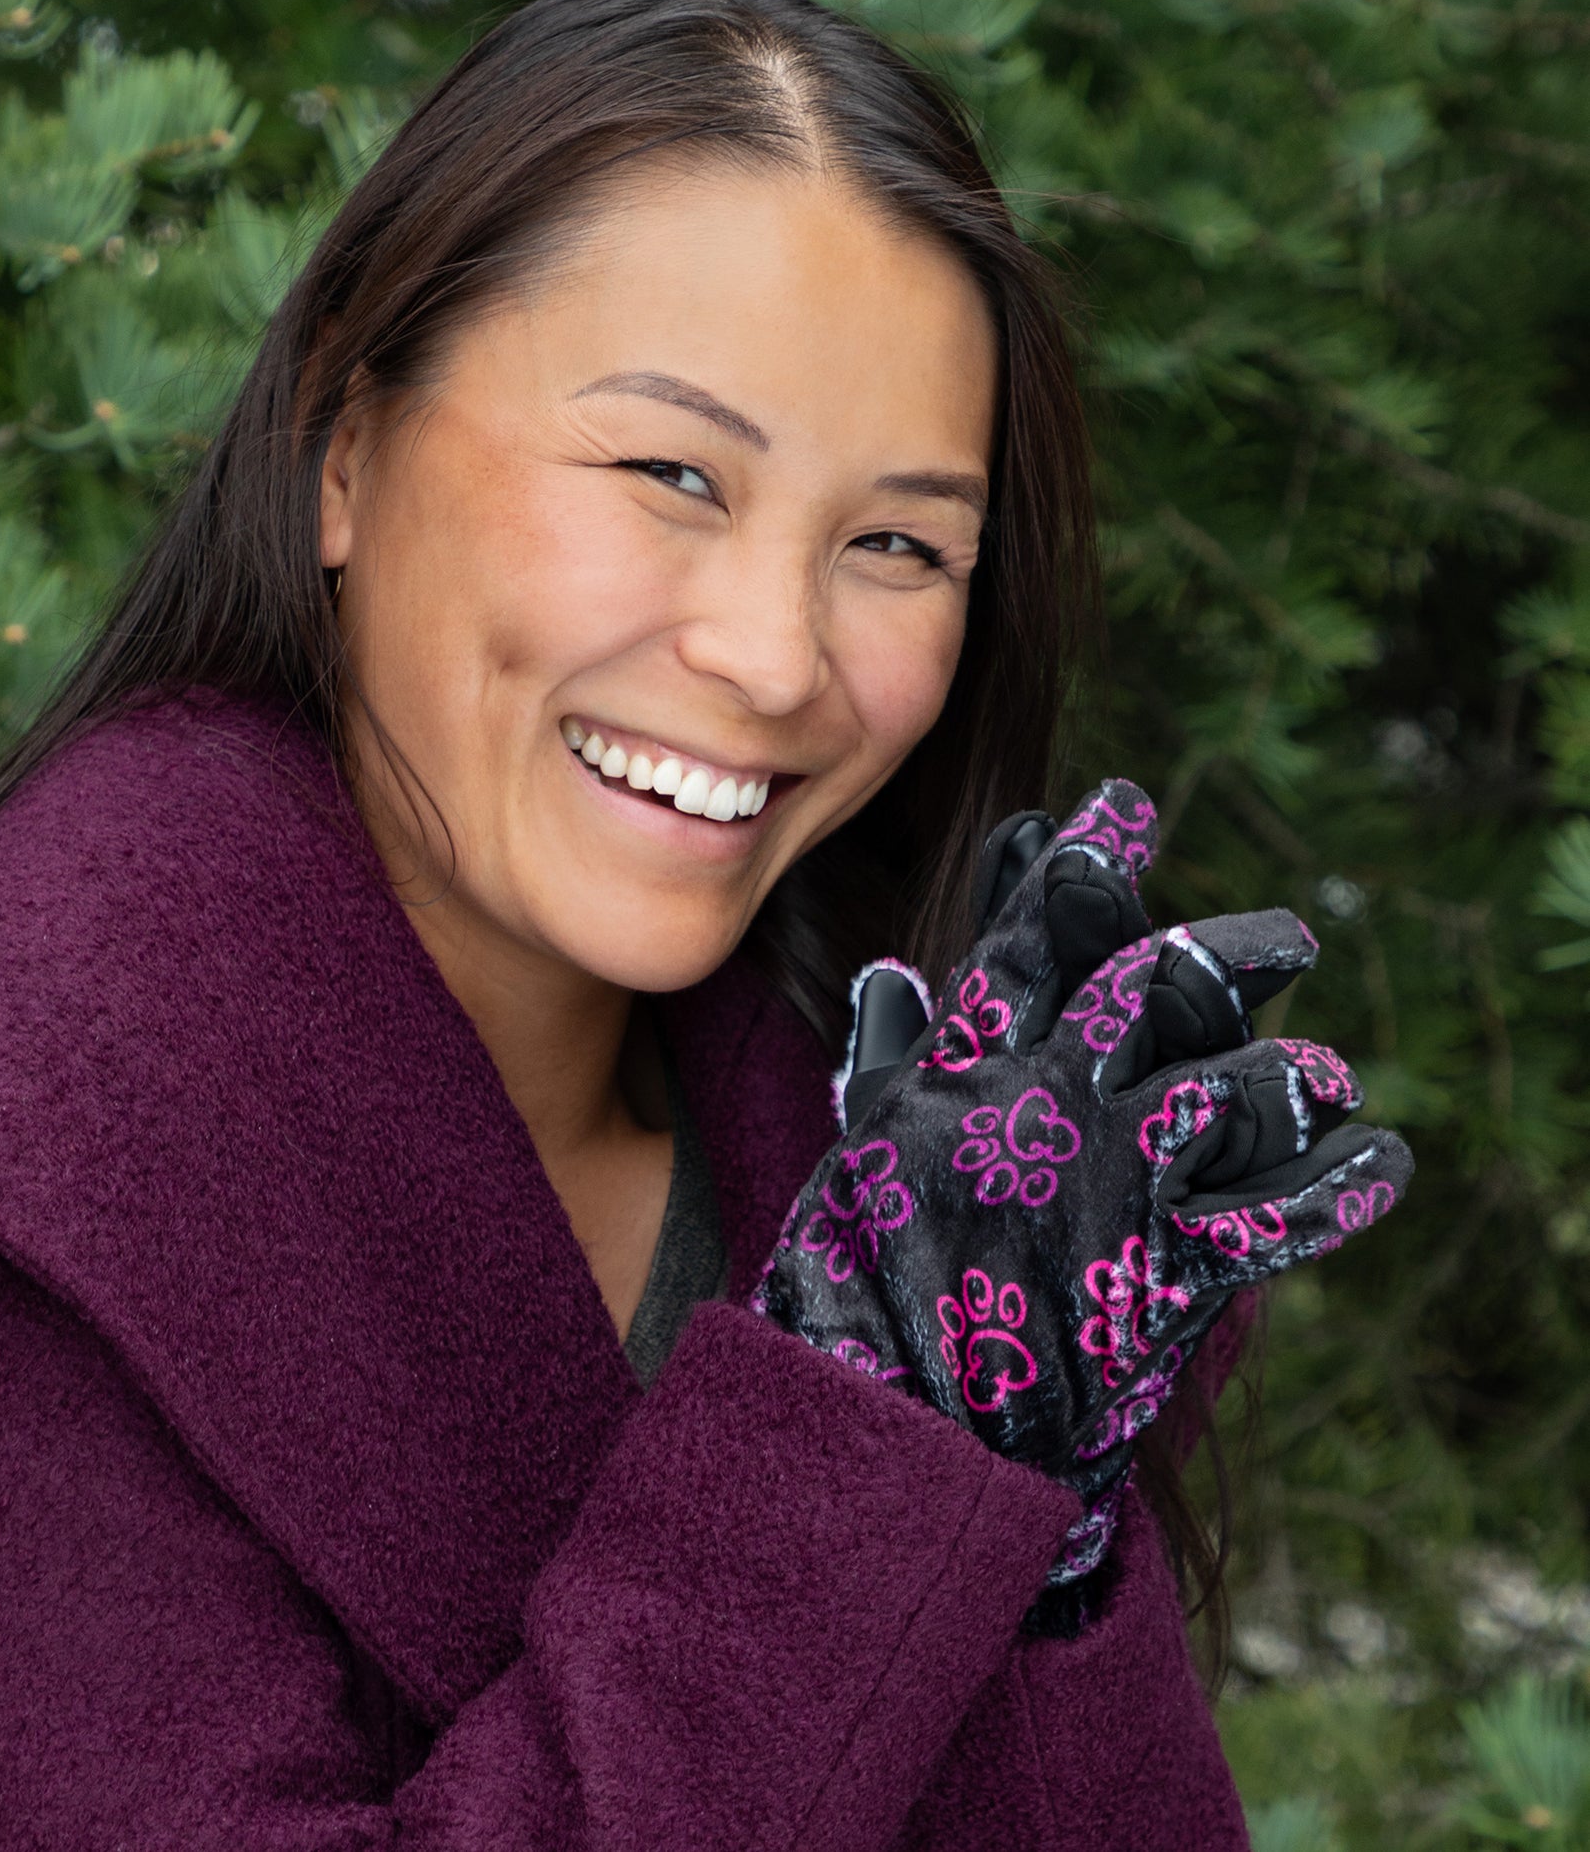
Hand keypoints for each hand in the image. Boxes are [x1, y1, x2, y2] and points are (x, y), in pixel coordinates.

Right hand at [754, 780, 1411, 1584]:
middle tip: (1292, 936)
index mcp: (958, 1077)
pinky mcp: (1165, 1272)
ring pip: (1233, 1087)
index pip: (1028, 939)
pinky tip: (1380, 1160)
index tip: (1124, 802)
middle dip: (1232, 953)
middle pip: (1154, 989)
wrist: (892, 1434)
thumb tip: (892, 976)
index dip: (1080, 863)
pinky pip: (1279, 1216)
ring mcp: (1109, 1187)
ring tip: (1327, 1072)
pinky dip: (1339, 1187)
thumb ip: (887, 1062)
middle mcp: (1041, 1109)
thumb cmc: (856, 1291)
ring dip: (1293, 1077)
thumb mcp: (855, 1156)